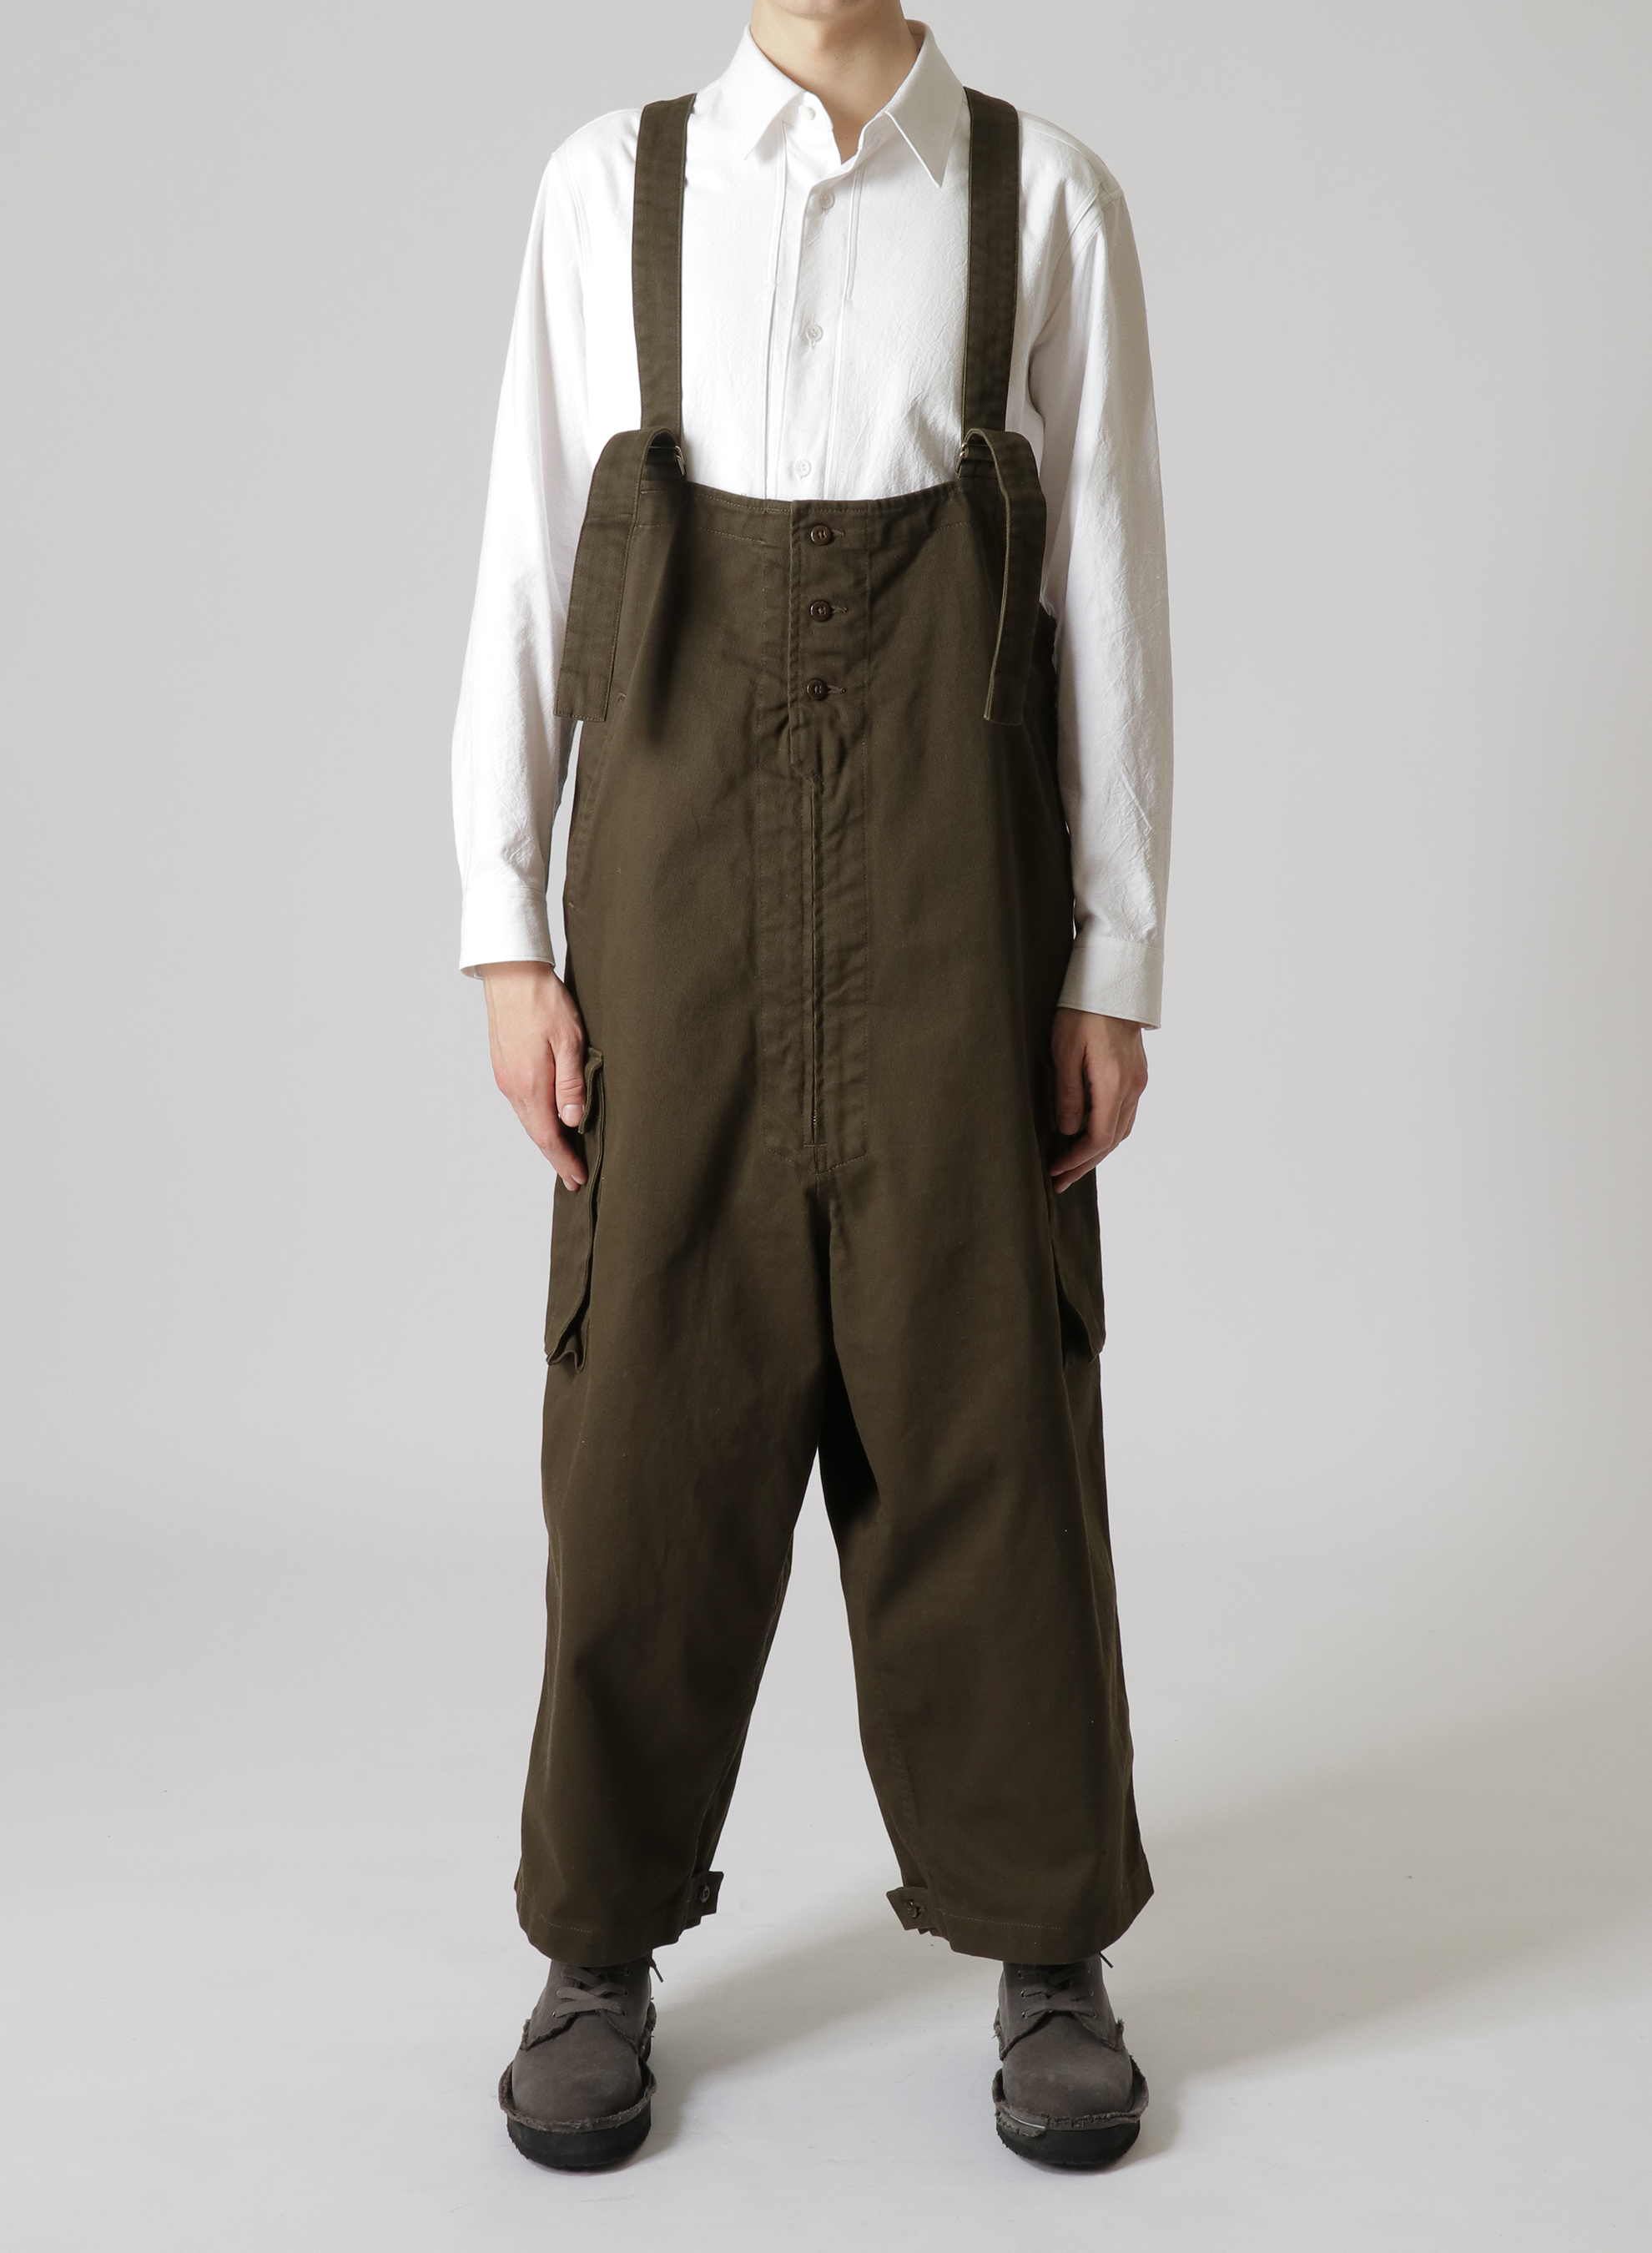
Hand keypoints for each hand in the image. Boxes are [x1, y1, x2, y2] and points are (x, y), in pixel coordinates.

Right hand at [478, 962, 588, 1189]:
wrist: (511, 972)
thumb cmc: (543, 1000)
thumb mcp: (569, 1040)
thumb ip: (571, 1083)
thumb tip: (573, 1120)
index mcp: (530, 1085)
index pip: (548, 1136)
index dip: (564, 1161)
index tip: (578, 1179)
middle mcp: (513, 1086)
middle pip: (535, 1133)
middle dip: (556, 1157)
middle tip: (574, 1177)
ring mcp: (505, 1077)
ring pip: (527, 1119)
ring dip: (546, 1139)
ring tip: (564, 1154)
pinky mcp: (503, 1065)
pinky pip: (521, 1103)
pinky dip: (536, 1119)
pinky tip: (548, 1120)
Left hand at [1050, 1008, 1147, 1192]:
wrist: (1111, 983)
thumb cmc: (1083, 1012)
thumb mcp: (1065, 1052)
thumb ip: (1068, 1094)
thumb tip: (1068, 1130)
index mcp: (1114, 1084)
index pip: (1099, 1138)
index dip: (1077, 1159)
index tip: (1055, 1169)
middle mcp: (1132, 1087)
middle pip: (1111, 1140)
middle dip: (1085, 1163)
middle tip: (1059, 1180)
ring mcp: (1137, 1081)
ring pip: (1120, 1129)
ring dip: (1096, 1150)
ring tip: (1071, 1164)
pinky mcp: (1135, 1073)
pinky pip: (1124, 1113)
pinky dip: (1106, 1131)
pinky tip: (1089, 1136)